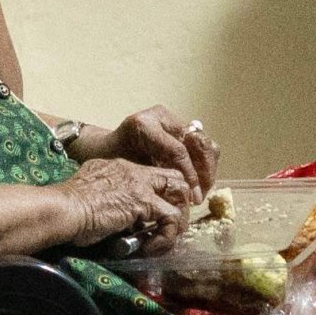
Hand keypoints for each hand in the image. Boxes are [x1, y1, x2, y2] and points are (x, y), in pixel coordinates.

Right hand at [60, 157, 193, 250]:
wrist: (63, 208)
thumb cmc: (67, 205)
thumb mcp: (88, 190)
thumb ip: (103, 194)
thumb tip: (111, 212)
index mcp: (119, 166)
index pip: (153, 175)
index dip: (162, 194)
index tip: (156, 215)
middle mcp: (134, 171)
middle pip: (174, 178)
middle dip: (179, 202)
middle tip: (170, 225)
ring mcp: (140, 185)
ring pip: (179, 196)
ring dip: (176, 222)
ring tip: (162, 241)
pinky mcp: (143, 202)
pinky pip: (170, 218)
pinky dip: (166, 237)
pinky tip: (150, 248)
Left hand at [94, 104, 219, 192]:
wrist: (107, 149)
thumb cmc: (112, 163)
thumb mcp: (128, 173)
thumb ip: (154, 179)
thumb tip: (183, 194)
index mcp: (145, 125)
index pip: (178, 151)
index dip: (189, 176)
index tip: (193, 197)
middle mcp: (162, 117)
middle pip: (198, 142)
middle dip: (204, 172)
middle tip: (200, 195)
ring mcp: (173, 120)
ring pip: (205, 143)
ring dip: (208, 169)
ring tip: (202, 191)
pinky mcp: (181, 127)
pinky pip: (202, 146)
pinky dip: (205, 166)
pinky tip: (199, 184)